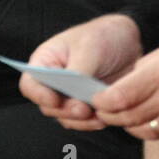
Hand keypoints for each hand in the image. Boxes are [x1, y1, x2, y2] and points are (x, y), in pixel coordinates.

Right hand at [20, 14, 143, 130]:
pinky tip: (104, 117)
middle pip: (48, 106)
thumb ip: (78, 71)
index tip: (55, 100)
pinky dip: (92, 123)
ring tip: (97, 114)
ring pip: (66, 118)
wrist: (127, 43)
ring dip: (80, 121)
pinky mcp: (87, 106)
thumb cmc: (101, 36)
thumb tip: (73, 93)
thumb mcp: (88, 47)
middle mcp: (54, 82)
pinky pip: (84, 122)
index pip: (30, 84)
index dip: (38, 95)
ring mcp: (70, 96)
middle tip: (82, 109)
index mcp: (46, 62)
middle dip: (65, 110)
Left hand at [91, 34, 158, 143]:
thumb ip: (149, 66)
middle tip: (108, 111)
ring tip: (135, 114)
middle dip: (113, 116)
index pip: (119, 98)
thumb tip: (128, 82)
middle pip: (129, 118)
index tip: (97, 99)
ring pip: (148, 132)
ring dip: (137, 124)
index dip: (102, 102)